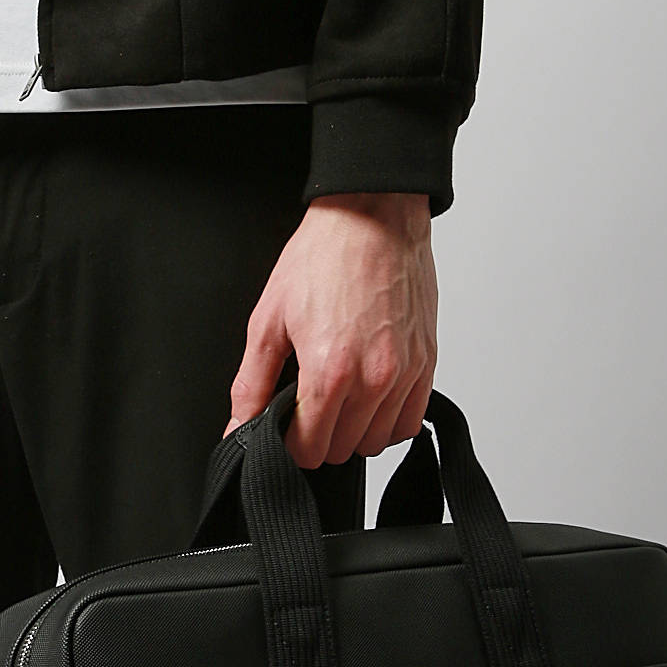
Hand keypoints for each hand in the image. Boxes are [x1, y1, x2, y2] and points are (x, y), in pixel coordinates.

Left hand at [224, 191, 437, 466]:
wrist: (373, 217)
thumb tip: (240, 427)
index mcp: (330, 371)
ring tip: (340, 396)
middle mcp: (374, 378)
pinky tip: (369, 395)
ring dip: (354, 430)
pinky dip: (388, 419)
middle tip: (309, 403)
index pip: (309, 449)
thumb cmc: (324, 257)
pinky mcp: (427, 362)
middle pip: (342, 449)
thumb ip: (252, 383)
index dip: (290, 443)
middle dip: (319, 436)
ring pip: (377, 441)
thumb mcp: (268, 320)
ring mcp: (405, 373)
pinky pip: (409, 421)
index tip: (287, 426)